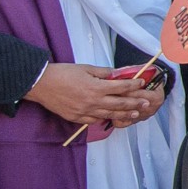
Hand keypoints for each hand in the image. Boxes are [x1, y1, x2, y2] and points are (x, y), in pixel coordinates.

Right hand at [30, 62, 164, 130]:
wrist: (41, 84)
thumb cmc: (62, 73)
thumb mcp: (85, 68)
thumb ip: (103, 73)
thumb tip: (116, 74)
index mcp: (97, 87)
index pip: (121, 87)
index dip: (133, 85)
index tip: (141, 84)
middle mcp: (93, 101)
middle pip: (119, 104)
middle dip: (135, 104)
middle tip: (146, 104)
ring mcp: (85, 111)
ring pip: (109, 115)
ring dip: (124, 115)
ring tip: (135, 114)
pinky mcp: (76, 117)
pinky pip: (94, 121)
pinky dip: (103, 119)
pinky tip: (110, 118)